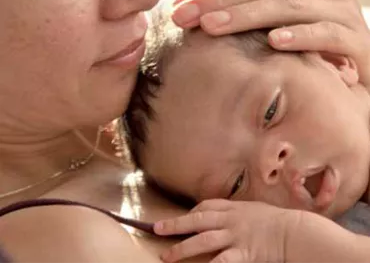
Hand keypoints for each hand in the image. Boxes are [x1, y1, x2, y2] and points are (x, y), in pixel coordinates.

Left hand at [154, 199, 298, 262]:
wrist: (295, 232)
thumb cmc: (276, 220)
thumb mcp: (254, 209)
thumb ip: (238, 212)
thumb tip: (225, 217)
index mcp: (233, 208)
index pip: (206, 206)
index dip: (191, 212)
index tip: (182, 218)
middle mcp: (230, 220)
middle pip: (198, 220)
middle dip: (176, 224)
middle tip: (157, 228)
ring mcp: (235, 236)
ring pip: (203, 240)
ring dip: (184, 248)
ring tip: (167, 255)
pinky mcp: (244, 253)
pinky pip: (223, 261)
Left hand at [171, 0, 369, 88]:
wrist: (360, 68)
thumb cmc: (307, 43)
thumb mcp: (277, 20)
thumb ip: (244, 5)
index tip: (178, 5)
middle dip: (218, 0)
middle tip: (182, 16)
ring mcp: (342, 7)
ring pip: (288, 4)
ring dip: (246, 16)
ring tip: (211, 27)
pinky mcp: (358, 38)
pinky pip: (326, 33)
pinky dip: (300, 36)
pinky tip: (273, 42)